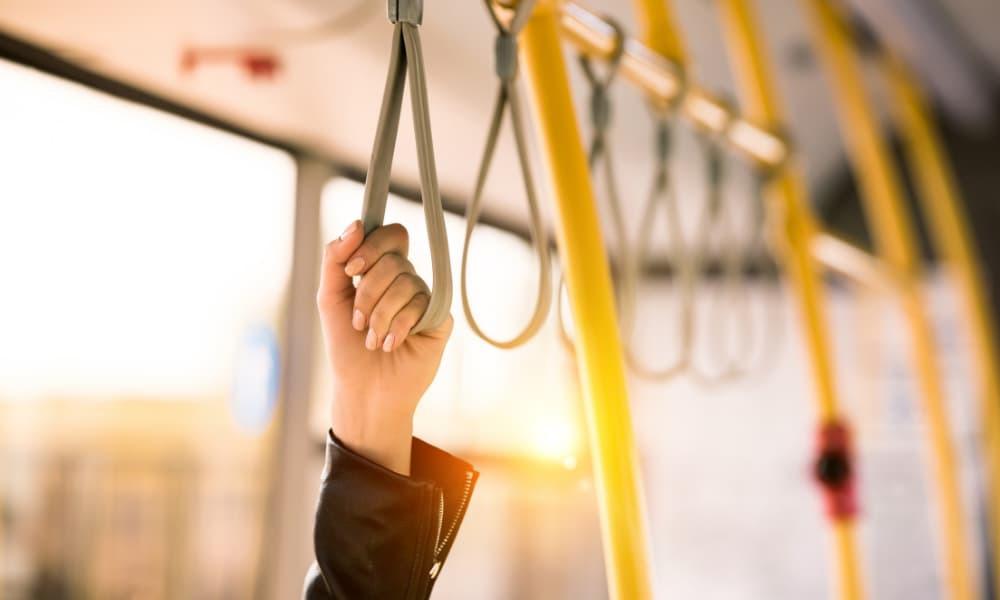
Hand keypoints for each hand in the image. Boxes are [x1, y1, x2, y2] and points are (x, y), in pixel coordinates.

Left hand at [317, 220, 452, 474]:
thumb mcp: (331, 297)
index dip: (371, 245)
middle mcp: (408, 279)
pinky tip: (390, 345)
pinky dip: (398, 327)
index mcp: (383, 269)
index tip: (351, 271)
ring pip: (405, 283)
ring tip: (372, 340)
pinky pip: (422, 305)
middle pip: (394, 259)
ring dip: (379, 316)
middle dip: (367, 292)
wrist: (363, 389)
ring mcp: (426, 298)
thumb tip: (357, 224)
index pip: (391, 235)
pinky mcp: (440, 319)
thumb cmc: (346, 346)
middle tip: (357, 321)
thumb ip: (336, 259)